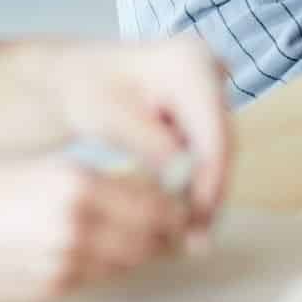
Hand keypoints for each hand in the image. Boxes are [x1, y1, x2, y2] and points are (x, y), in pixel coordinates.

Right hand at [0, 153, 189, 301]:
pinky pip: (98, 278)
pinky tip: (104, 250)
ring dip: (141, 250)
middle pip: (151, 237)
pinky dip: (110, 265)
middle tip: (176, 222)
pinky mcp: (48, 289)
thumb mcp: (40, 165)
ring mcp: (62, 264)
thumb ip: (93, 183)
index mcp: (76, 182)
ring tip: (146, 235)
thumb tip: (144, 195)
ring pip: (128, 261)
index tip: (184, 197)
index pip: (154, 201)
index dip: (176, 203)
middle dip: (168, 231)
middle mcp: (75, 226)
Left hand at [33, 36, 233, 250]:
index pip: (213, 132)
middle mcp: (210, 68)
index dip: (210, 180)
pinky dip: (198, 180)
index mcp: (190, 62)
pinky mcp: (206, 105)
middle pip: (222, 141)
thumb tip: (184, 180)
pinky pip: (210, 148)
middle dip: (210, 192)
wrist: (79, 77)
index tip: (197, 222)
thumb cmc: (87, 92)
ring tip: (191, 234)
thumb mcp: (112, 118)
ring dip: (207, 191)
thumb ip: (151, 146)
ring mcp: (212, 85)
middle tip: (196, 239)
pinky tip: (186, 213)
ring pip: (219, 149)